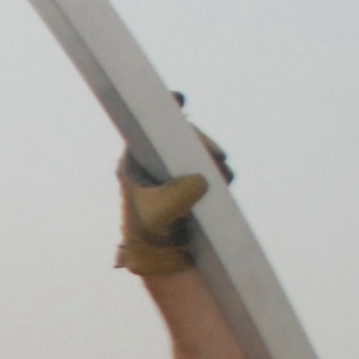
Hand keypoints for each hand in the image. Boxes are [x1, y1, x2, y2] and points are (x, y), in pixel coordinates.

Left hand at [116, 95, 231, 275]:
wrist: (165, 259)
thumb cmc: (151, 235)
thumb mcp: (159, 215)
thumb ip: (176, 196)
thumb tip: (200, 179)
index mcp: (135, 163)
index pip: (146, 129)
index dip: (162, 110)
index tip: (177, 98)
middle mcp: (154, 164)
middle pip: (180, 135)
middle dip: (200, 142)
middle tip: (215, 157)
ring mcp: (176, 172)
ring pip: (199, 150)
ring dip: (212, 158)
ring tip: (219, 173)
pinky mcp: (194, 184)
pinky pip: (212, 167)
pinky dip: (220, 171)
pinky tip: (223, 181)